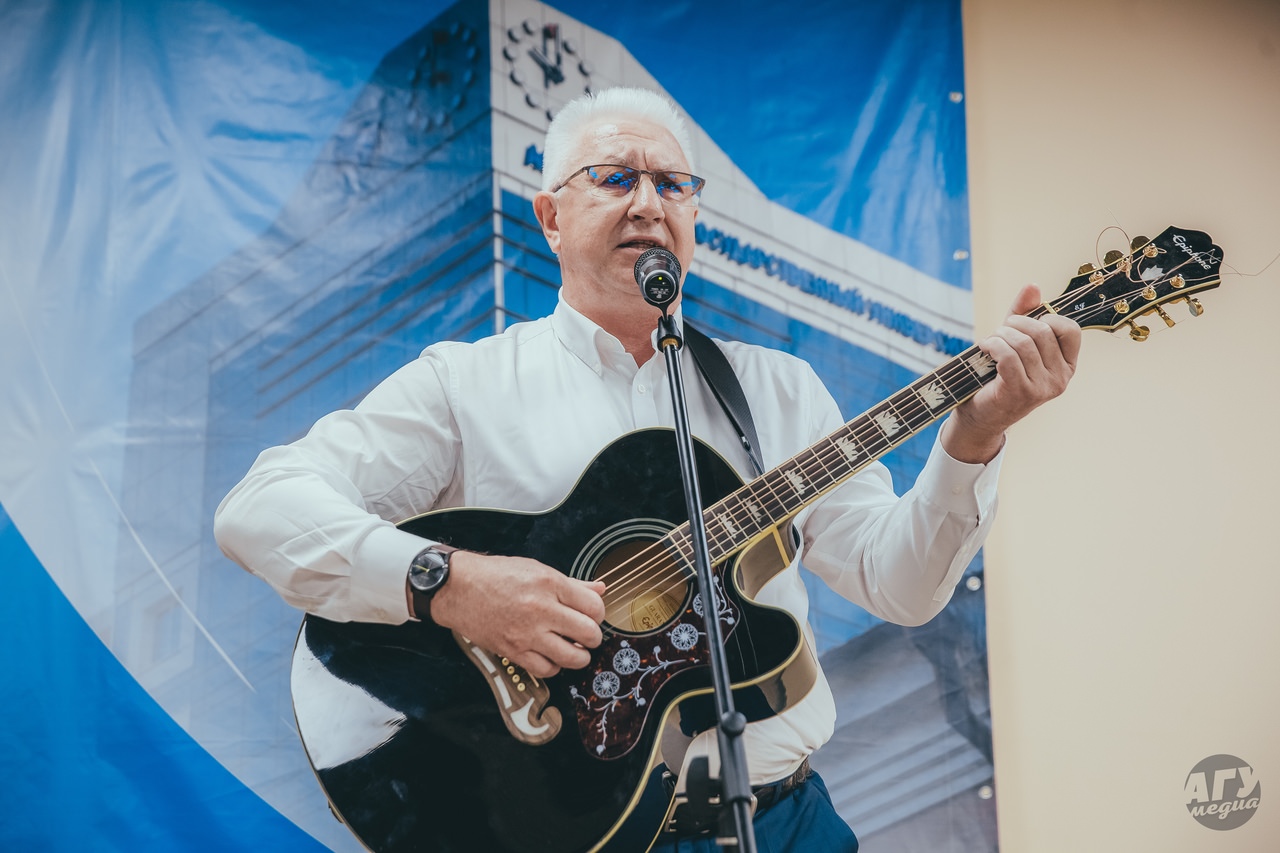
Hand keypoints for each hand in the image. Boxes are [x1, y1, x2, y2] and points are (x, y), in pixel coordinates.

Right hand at [428, 551, 605, 677]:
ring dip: (579, 656)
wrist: (459, 588)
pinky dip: (554, 666)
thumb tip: (600, 590)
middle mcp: (541, 609)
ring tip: (574, 648)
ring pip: (573, 657)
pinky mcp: (513, 651)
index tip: (592, 615)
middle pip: (589, 633)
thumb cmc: (497, 576)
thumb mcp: (537, 569)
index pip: (594, 607)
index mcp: (550, 583)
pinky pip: (547, 669)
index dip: (598, 614)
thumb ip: (572, 584)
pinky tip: (551, 655)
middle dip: (593, 636)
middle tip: (585, 634)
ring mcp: (527, 633)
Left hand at [943, 283, 1080, 462]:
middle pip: (1043, 332)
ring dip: (1000, 335)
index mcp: (1067, 364)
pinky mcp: (1020, 392)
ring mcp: (1042, 388)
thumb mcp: (1015, 340)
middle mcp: (1061, 378)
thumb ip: (1025, 314)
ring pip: (1024, 343)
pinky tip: (984, 348)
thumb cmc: (999, 374)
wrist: (980, 414)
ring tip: (990, 341)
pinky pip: (1008, 357)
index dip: (1046, 317)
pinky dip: (993, 346)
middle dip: (1016, 324)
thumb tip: (1032, 286)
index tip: (1025, 324)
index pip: (1071, 329)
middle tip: (1000, 332)